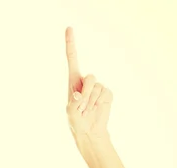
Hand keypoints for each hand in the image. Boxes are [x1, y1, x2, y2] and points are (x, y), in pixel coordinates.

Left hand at [64, 27, 113, 145]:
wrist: (90, 131)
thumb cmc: (76, 122)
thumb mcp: (70, 114)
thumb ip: (72, 104)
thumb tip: (77, 95)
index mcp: (73, 81)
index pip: (72, 58)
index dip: (70, 43)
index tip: (69, 28)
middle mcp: (85, 81)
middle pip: (90, 77)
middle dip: (86, 93)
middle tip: (82, 106)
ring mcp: (97, 87)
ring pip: (97, 86)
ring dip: (92, 101)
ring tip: (88, 110)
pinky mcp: (106, 93)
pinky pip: (105, 93)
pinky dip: (100, 103)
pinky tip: (96, 109)